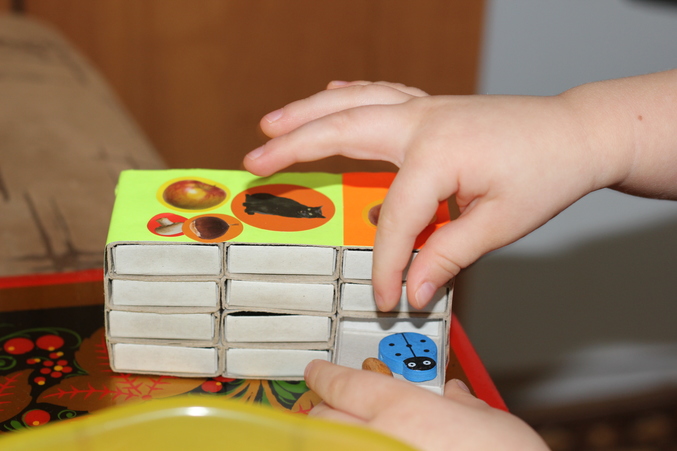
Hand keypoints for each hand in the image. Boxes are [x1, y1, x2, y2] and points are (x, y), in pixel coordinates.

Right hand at [244, 81, 621, 309]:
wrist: (575, 132)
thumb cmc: (545, 172)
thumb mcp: (499, 223)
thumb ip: (448, 254)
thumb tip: (414, 288)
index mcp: (437, 152)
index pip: (394, 218)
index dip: (386, 264)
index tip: (386, 298)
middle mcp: (422, 121)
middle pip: (343, 131)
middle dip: (293, 147)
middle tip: (253, 163)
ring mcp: (425, 108)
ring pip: (352, 103)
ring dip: (307, 111)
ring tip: (270, 124)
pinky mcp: (432, 108)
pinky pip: (377, 95)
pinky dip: (346, 97)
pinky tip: (329, 96)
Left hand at [304, 360, 548, 450]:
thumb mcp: (494, 425)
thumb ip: (465, 407)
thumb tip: (455, 398)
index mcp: (403, 411)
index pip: (343, 384)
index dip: (325, 374)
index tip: (318, 371)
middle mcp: (377, 440)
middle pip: (323, 417)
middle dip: (324, 408)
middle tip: (332, 404)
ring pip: (325, 447)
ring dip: (332, 438)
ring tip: (350, 434)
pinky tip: (365, 449)